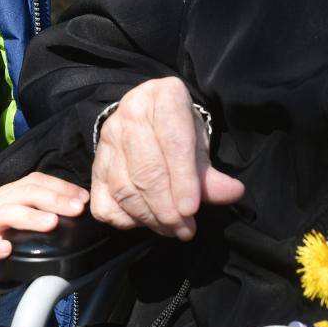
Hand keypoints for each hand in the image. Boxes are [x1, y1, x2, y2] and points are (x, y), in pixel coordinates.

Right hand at [0, 172, 88, 277]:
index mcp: (15, 191)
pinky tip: (6, 249)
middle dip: (55, 200)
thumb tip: (82, 203)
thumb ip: (49, 205)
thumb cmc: (13, 228)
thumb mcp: (29, 210)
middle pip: (28, 194)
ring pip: (8, 214)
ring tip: (51, 223)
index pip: (39, 181)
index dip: (62, 187)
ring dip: (31, 218)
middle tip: (76, 209)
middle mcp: (2, 202)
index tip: (84, 198)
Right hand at [91, 77, 244, 239]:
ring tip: (173, 229)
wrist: (149, 119)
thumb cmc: (179, 131)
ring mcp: (107, 139)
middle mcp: (130, 112)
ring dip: (150, 218)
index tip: (191, 209)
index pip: (172, 143)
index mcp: (163, 97)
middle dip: (167, 209)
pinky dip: (125, 220)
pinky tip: (146, 221)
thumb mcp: (199, 144)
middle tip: (186, 229)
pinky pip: (104, 202)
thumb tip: (232, 193)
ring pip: (125, 189)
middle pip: (146, 171)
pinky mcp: (95, 165)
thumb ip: (212, 173)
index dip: (183, 180)